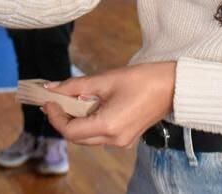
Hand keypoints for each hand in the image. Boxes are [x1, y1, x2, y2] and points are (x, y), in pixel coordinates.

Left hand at [42, 62, 175, 147]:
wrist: (172, 86)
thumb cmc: (141, 80)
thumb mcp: (105, 79)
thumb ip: (75, 86)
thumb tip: (51, 88)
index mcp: (108, 126)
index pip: (70, 131)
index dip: (55, 116)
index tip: (49, 100)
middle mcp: (114, 140)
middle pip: (77, 137)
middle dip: (63, 119)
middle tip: (56, 99)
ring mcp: (122, 142)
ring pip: (88, 137)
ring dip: (76, 121)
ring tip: (71, 100)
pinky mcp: (126, 138)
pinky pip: (100, 135)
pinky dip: (89, 122)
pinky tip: (88, 105)